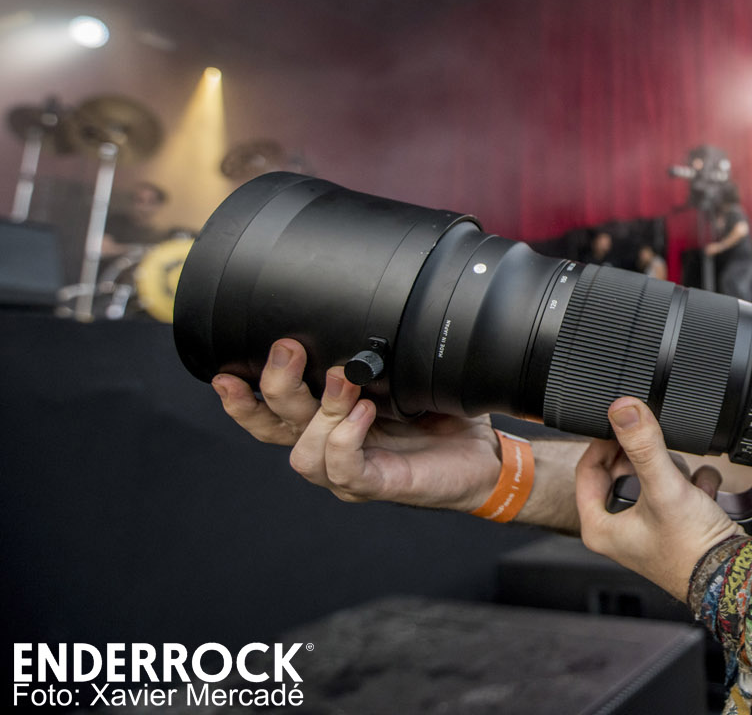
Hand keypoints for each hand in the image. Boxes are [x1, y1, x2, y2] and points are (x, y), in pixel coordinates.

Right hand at [212, 339, 499, 510]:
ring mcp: (351, 473)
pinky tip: (362, 414)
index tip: (223, 372)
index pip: (270, 418)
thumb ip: (375, 356)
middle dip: (274, 387)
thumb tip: (361, 308)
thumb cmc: (442, 416)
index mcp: (327, 424)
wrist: (486, 457)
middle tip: (288, 348)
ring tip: (345, 381)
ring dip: (319, 410)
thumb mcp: (404, 378)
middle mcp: (330, 449)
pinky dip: (345, 439)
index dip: (241, 401)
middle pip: (277, 428)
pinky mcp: (379, 486)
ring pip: (304, 452)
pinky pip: (344, 470)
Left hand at [575, 397, 743, 600]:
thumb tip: (624, 409)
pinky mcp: (672, 527)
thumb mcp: (664, 488)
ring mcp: (647, 529)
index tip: (623, 425)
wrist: (731, 574)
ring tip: (686, 479)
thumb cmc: (690, 549)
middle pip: (622, 471)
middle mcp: (619, 531)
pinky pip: (676, 491)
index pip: (587, 469)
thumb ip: (644, 446)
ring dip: (674, 471)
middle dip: (647, 458)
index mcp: (600, 528)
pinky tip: (704, 492)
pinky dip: (693, 486)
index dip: (604, 442)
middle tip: (659, 450)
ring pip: (652, 477)